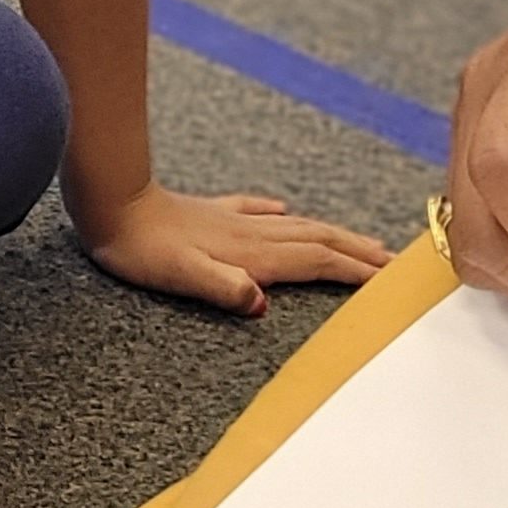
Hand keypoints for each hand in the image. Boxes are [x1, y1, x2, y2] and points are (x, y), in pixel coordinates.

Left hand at [81, 180, 391, 315]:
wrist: (111, 204)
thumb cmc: (141, 247)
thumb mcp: (181, 275)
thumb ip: (223, 288)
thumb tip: (261, 303)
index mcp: (252, 254)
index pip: (317, 262)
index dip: (354, 270)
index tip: (391, 279)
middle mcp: (252, 234)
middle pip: (319, 241)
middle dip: (358, 252)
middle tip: (395, 262)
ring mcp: (233, 220)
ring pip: (297, 226)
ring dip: (333, 235)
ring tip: (361, 242)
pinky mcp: (211, 213)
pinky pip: (257, 212)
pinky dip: (281, 215)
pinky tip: (284, 210)